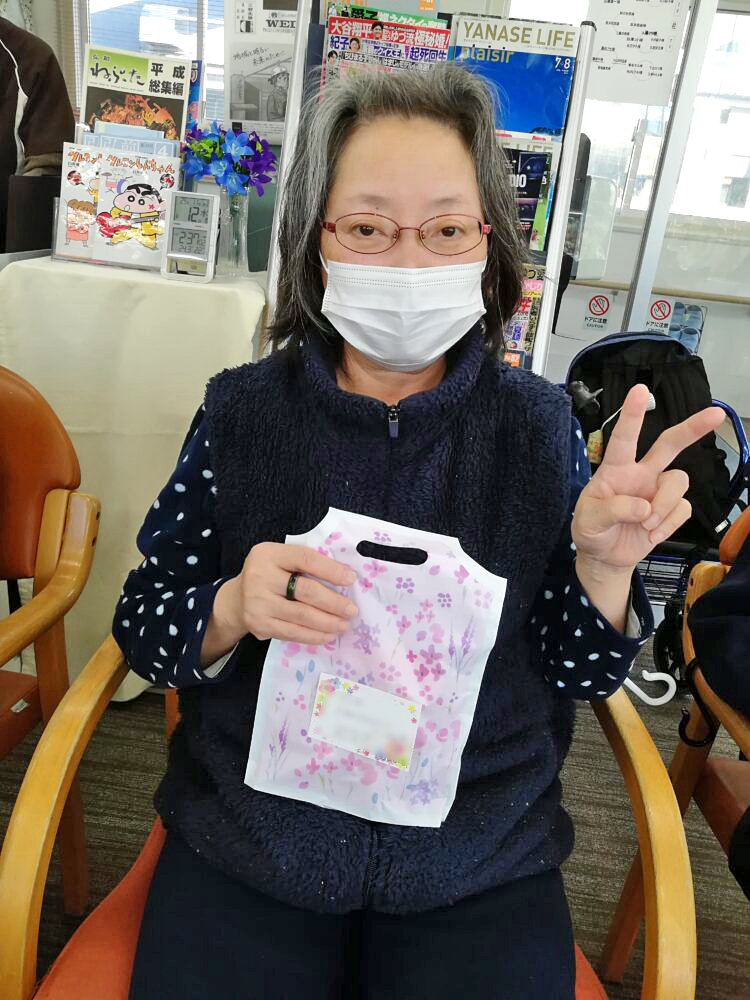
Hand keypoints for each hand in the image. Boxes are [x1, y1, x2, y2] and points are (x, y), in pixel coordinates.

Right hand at [213, 542, 358, 646]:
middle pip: (306, 591)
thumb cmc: (270, 575)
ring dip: (328, 622)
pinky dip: (313, 636)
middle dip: (334, 602)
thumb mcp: (281, 559)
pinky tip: (328, 635)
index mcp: (269, 554)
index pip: (305, 559)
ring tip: (344, 625)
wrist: (237, 599)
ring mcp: (257, 603)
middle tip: (352, 610)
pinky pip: (292, 632)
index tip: (351, 579)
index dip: (331, 570)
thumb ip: (306, 563)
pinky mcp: (259, 624)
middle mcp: (260, 576)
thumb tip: (346, 577)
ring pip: (301, 615)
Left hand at [572, 384, 724, 576]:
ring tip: (646, 525)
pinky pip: (682, 509)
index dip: (632, 414)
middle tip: (715, 414)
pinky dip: (668, 525)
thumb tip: (643, 507)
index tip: (640, 390)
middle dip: (692, 428)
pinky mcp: (670, 510)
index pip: (624, 438)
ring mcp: (656, 491)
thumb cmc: (591, 531)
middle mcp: (640, 474)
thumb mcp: (589, 521)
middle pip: (669, 444)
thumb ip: (612, 510)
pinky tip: (651, 534)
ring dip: (664, 505)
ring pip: (678, 481)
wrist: (604, 558)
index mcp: (615, 470)